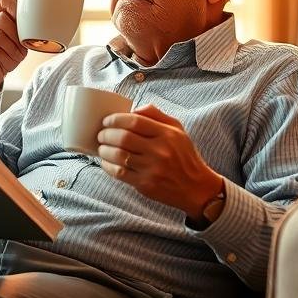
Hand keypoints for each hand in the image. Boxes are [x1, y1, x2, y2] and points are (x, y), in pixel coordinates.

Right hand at [0, 0, 27, 95]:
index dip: (18, 5)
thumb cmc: (6, 55)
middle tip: (24, 45)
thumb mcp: (18, 39)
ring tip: (18, 56)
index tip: (29, 18)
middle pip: (2, 17)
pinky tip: (7, 61)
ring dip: (13, 48)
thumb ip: (24, 29)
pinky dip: (5, 56)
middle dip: (17, 34)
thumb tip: (42, 26)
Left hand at [96, 103, 223, 216]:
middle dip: (106, 134)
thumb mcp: (178, 130)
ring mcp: (152, 169)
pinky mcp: (145, 184)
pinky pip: (119, 173)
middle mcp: (159, 151)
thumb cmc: (185, 156)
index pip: (134, 121)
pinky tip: (106, 162)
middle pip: (123, 138)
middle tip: (100, 134)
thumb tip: (133, 109)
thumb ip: (156, 115)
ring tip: (101, 147)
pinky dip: (108, 166)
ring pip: (118, 155)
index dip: (115, 119)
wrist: (196, 188)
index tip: (106, 121)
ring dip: (104, 150)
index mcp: (167, 134)